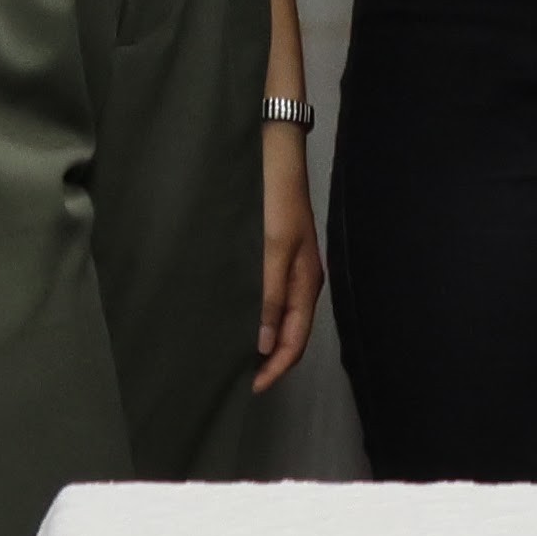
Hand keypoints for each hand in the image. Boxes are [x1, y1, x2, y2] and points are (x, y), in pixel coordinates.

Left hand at [251, 117, 317, 392]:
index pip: (295, 341)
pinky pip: (265, 295)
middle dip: (267, 360)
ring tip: (230, 354)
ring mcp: (287, 264)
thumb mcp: (271, 247)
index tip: (248, 388)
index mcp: (305, 282)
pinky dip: (252, 314)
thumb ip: (268, 296)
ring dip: (258, 338)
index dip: (275, 369)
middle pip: (288, 332)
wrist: (271, 147)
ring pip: (276, 315)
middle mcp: (299, 278)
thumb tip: (263, 344)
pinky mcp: (272, 250)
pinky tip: (231, 314)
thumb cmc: (273, 196)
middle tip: (236, 378)